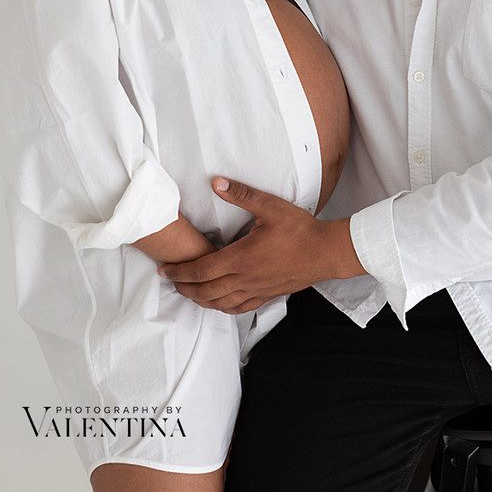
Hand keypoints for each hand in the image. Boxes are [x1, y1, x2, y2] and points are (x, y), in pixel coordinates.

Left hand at [157, 177, 365, 312]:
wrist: (325, 252)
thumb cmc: (299, 230)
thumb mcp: (269, 206)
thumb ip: (242, 195)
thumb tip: (217, 183)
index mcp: (240, 258)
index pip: (201, 270)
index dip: (179, 272)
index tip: (165, 271)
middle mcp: (245, 279)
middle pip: (205, 291)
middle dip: (185, 288)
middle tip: (171, 282)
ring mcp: (256, 290)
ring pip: (220, 303)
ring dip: (200, 300)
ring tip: (189, 293)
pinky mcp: (267, 295)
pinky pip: (239, 308)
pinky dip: (222, 308)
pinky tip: (219, 303)